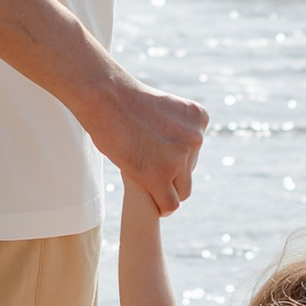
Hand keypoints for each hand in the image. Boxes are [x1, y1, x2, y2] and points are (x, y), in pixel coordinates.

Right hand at [88, 74, 207, 214]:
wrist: (106, 97)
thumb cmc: (124, 100)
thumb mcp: (164, 108)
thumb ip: (175, 129)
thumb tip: (173, 155)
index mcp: (199, 119)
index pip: (194, 151)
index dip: (174, 157)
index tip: (155, 155)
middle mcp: (196, 138)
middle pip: (189, 171)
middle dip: (171, 173)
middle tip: (146, 169)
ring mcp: (180, 158)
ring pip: (182, 191)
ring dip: (166, 190)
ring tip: (146, 186)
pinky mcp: (160, 176)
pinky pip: (170, 204)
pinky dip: (161, 208)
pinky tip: (153, 205)